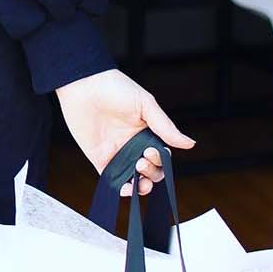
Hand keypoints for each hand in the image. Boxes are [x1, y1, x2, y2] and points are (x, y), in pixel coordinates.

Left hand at [55, 68, 195, 196]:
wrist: (82, 82)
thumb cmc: (114, 87)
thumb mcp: (144, 103)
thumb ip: (165, 126)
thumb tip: (190, 143)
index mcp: (146, 133)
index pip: (161, 156)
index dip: (160, 160)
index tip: (151, 151)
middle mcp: (132, 145)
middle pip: (150, 170)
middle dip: (152, 173)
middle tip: (142, 160)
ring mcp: (116, 152)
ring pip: (134, 179)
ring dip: (141, 185)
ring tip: (138, 175)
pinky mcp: (99, 157)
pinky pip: (112, 179)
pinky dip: (121, 189)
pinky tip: (126, 187)